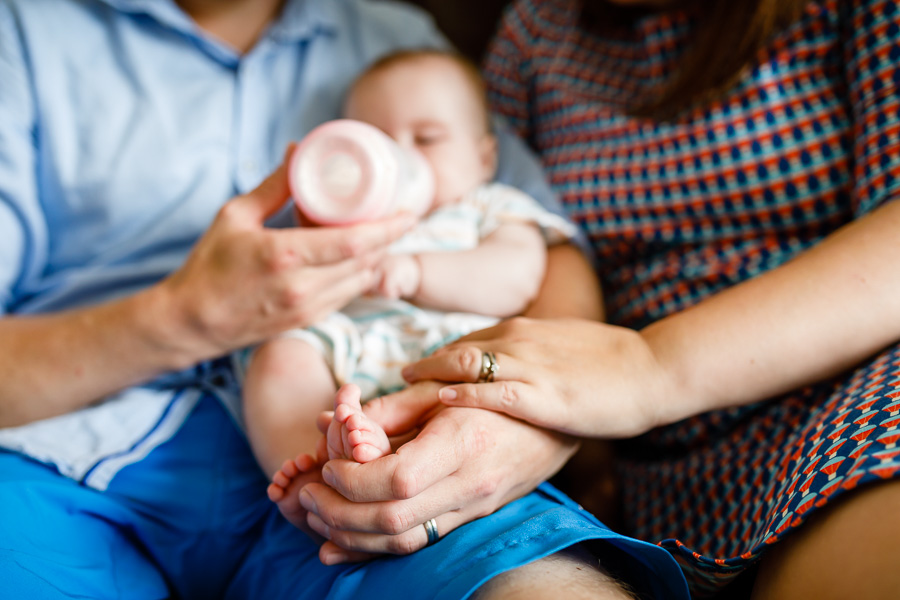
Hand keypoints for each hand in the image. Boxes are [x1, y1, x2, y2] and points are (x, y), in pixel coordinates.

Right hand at [157, 145, 415, 364]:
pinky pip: (348, 295)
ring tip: (384, 233)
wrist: (192, 322)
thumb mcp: (236, 216)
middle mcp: (302, 287)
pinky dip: (360, 275)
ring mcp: (308, 308)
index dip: (388, 227)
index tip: (409, 211)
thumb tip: (298, 150)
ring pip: (362, 280)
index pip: (354, 242)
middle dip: (389, 239)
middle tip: (401, 216)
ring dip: (378, 257)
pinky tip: (360, 258)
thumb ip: (274, 186)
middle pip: (366, 261)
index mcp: (285, 256)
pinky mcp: (308, 321)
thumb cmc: (209, 265)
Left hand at [298, 381, 577, 563]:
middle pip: (394, 520)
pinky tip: (341, 545)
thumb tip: (334, 422)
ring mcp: (473, 508)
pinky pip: (419, 543)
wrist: (551, 426)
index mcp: (463, 443)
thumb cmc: (492, 396)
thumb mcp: (442, 389)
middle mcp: (470, 484)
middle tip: (308, 495)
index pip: (396, 480)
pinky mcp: (470, 519)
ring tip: (318, 516)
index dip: (352, 480)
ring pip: (404, 542)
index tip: (327, 467)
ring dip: (352, 536)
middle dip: (340, 513)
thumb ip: (390, 408)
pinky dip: (374, 549)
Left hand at [402, 317, 670, 438]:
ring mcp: (529, 366)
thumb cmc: (610, 362)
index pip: (463, 342)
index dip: (433, 361)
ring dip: (427, 382)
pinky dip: (462, 396)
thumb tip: (502, 368)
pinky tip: (440, 404)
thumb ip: (527, 353)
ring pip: (463, 366)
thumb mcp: (559, 346)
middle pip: (452, 351)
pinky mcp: (543, 394)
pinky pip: (493, 392)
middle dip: (419, 371)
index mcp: (521, 330)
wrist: (651, 368)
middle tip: (395, 387)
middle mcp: (517, 340)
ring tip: (400, 396)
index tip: (412, 378)